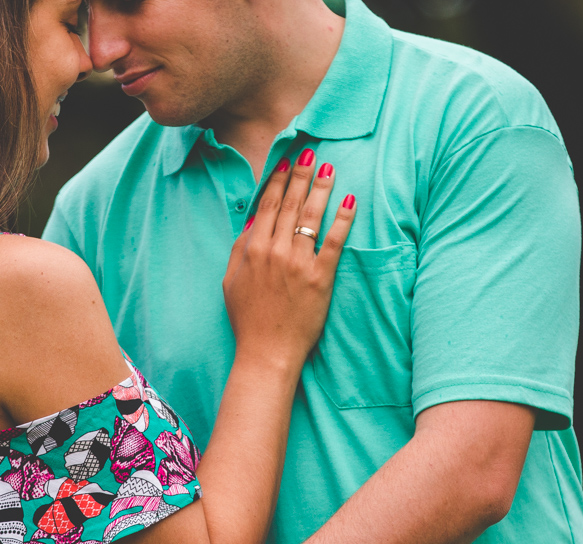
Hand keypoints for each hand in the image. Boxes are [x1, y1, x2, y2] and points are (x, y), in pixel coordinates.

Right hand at [223, 149, 355, 367]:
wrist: (266, 352)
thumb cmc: (248, 319)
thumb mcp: (231, 280)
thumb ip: (240, 248)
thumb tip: (253, 220)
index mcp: (253, 248)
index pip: (267, 205)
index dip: (278, 180)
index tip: (287, 163)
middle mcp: (276, 251)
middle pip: (290, 204)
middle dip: (302, 175)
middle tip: (311, 152)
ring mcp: (299, 263)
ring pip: (312, 216)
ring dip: (322, 189)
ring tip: (331, 168)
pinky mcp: (321, 278)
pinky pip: (335, 241)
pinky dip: (343, 219)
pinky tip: (351, 201)